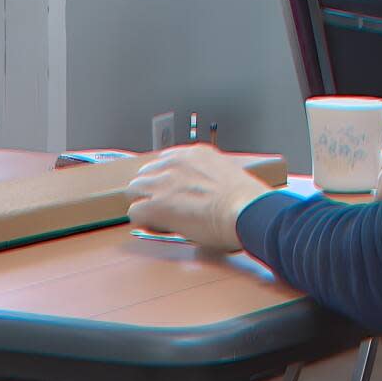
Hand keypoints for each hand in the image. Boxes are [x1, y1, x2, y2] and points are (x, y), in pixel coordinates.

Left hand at [126, 145, 270, 251]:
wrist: (246, 211)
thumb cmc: (246, 201)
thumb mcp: (227, 174)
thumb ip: (209, 176)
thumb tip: (203, 191)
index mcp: (195, 153)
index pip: (166, 160)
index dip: (167, 179)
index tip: (172, 191)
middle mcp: (176, 162)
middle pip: (147, 172)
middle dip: (152, 189)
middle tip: (163, 205)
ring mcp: (164, 182)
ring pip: (135, 189)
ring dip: (144, 202)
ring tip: (156, 217)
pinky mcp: (157, 204)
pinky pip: (135, 211)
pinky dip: (143, 220)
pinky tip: (156, 227)